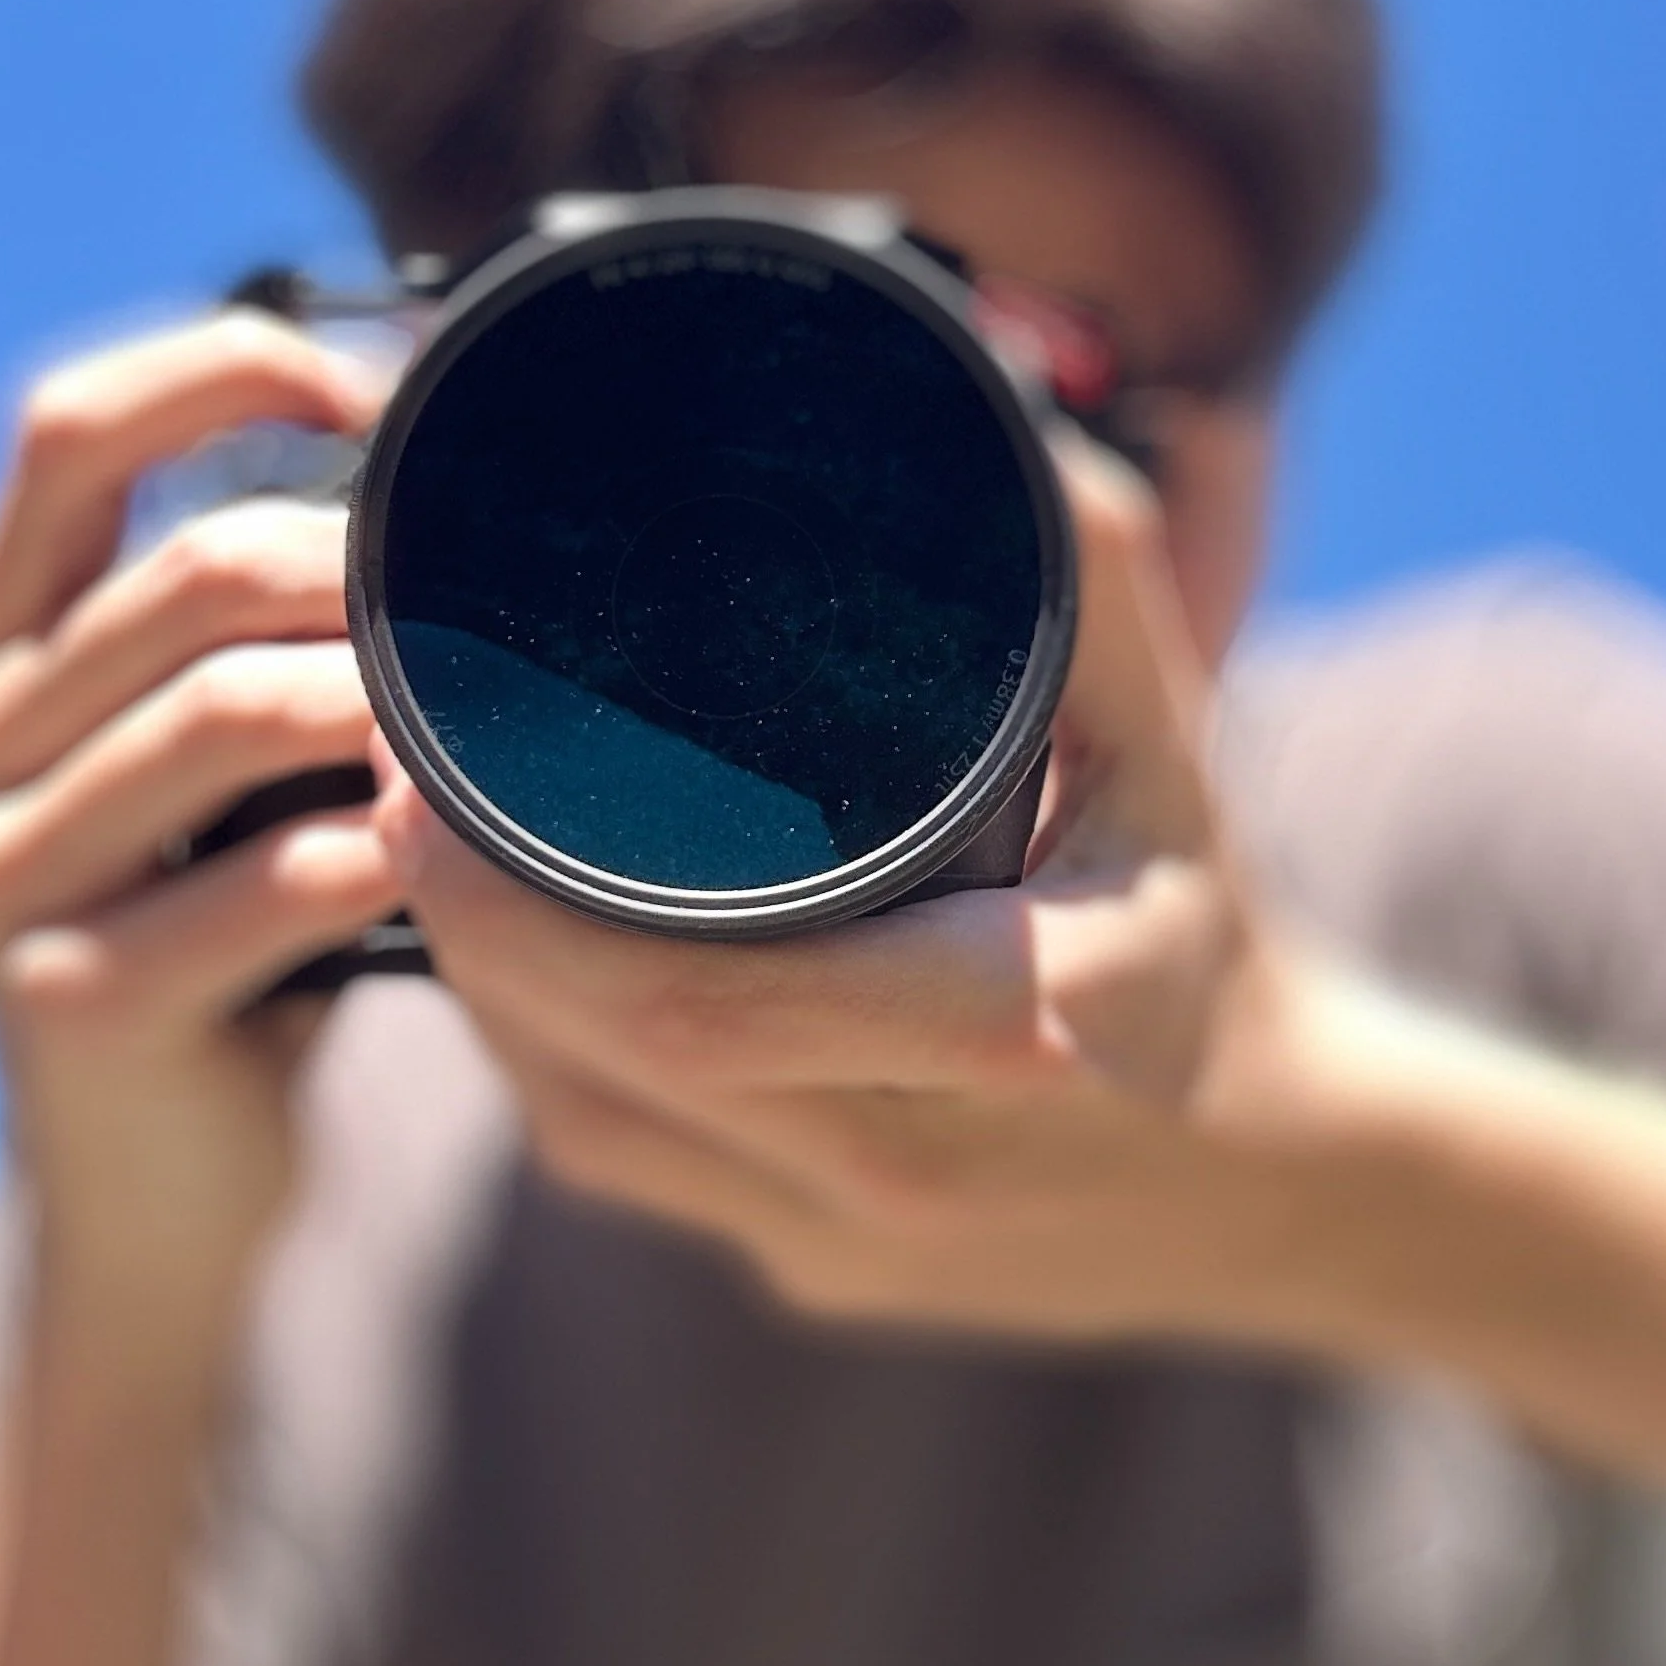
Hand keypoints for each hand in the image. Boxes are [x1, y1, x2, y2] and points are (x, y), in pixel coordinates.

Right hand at [0, 314, 404, 1362]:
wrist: (157, 1200)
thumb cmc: (233, 950)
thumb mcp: (223, 776)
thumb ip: (267, 648)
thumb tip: (450, 511)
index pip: (65, 432)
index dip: (222, 369)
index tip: (379, 399)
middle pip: (187, 575)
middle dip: (368, 576)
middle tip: (493, 620)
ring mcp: (1, 878)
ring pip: (229, 710)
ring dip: (392, 706)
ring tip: (495, 730)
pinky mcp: (74, 1001)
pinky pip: (270, 883)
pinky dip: (392, 849)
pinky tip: (457, 854)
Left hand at [381, 440, 1342, 1350]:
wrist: (1270, 1170)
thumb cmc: (1212, 919)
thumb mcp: (1173, 738)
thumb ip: (1082, 565)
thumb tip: (964, 395)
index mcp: (1006, 1027)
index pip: (690, 995)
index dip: (516, 901)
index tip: (421, 775)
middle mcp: (909, 1162)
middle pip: (603, 1057)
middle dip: (464, 914)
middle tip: (394, 772)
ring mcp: (847, 1240)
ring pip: (586, 1120)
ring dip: (489, 986)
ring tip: (438, 844)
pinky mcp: (807, 1271)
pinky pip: (623, 1162)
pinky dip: (547, 1055)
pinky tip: (524, 959)